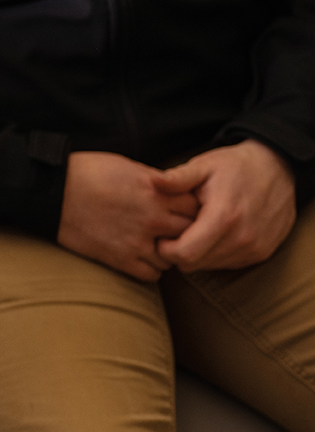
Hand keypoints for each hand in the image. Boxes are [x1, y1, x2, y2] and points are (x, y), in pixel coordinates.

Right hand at [58, 150, 199, 280]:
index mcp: (156, 192)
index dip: (192, 209)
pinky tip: (142, 258)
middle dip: (186, 231)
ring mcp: (137, 241)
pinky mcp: (120, 258)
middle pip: (191, 232)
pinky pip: (152, 274)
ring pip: (175, 257)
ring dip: (170, 252)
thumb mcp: (127, 166)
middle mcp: (152, 218)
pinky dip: (151, 269)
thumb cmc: (86, 172)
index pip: (196, 207)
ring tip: (157, 245)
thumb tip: (173, 190)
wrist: (52, 191)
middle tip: (173, 230)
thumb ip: (155, 181)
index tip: (182, 210)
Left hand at [154, 140, 296, 272]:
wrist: (278, 170)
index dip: (166, 249)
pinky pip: (228, 264)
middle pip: (195, 264)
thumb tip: (153, 181)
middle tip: (173, 234)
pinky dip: (215, 254)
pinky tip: (212, 235)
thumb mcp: (204, 165)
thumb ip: (178, 178)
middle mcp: (242, 238)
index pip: (185, 254)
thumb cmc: (235, 167)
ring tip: (193, 230)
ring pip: (210, 266)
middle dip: (178, 253)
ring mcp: (254, 248)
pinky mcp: (262, 253)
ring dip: (197, 254)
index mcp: (223, 217)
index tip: (160, 236)